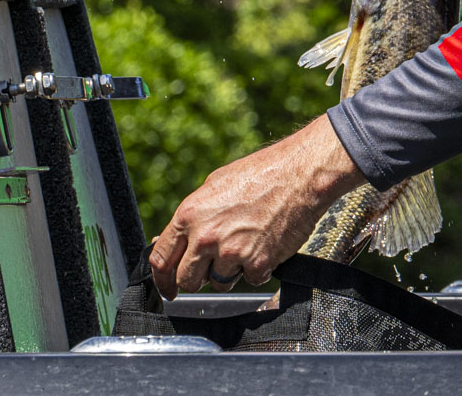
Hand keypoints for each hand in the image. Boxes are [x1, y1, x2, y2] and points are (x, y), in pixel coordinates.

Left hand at [149, 114, 362, 298]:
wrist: (300, 175)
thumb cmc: (261, 174)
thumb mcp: (214, 186)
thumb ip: (193, 217)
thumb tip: (178, 239)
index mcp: (189, 216)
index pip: (161, 260)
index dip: (162, 279)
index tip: (168, 288)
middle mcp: (206, 237)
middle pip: (187, 280)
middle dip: (197, 278)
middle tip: (213, 267)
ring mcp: (232, 253)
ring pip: (219, 283)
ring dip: (229, 273)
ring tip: (246, 246)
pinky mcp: (259, 263)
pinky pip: (251, 280)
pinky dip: (258, 269)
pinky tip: (265, 246)